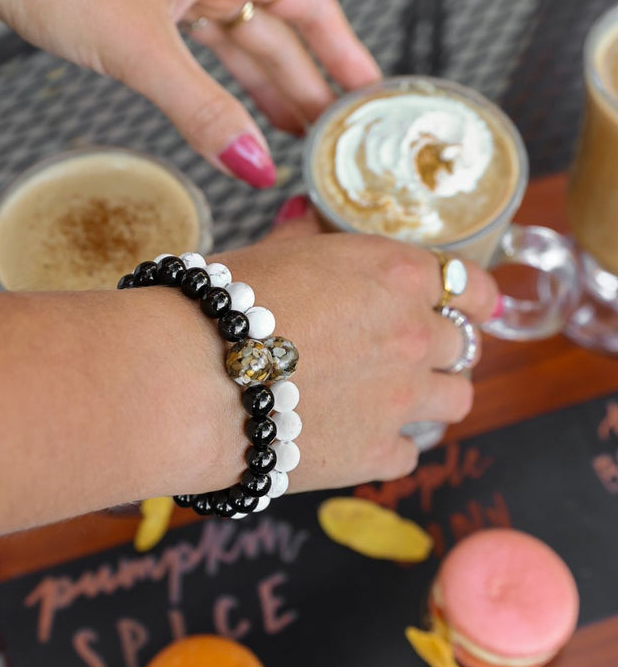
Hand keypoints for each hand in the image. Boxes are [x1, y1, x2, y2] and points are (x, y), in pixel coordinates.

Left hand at [0, 0, 379, 186]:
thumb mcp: (139, 46)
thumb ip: (201, 109)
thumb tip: (254, 165)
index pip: (309, 4)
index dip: (342, 52)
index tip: (367, 93)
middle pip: (275, 31)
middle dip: (303, 85)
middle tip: (326, 137)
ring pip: (234, 45)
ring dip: (261, 92)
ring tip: (288, 138)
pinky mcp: (137, 7)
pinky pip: (193, 54)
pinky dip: (211, 90)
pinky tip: (227, 122)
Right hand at [211, 204, 498, 491]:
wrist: (194, 379)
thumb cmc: (223, 306)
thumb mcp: (270, 256)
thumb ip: (305, 236)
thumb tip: (306, 213)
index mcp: (396, 274)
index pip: (471, 284)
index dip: (472, 297)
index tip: (467, 307)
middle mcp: (413, 333)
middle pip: (464, 345)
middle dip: (441, 348)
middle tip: (406, 354)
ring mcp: (402, 398)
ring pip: (457, 399)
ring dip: (432, 396)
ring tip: (395, 398)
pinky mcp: (377, 452)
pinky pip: (408, 451)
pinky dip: (389, 444)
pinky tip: (357, 436)